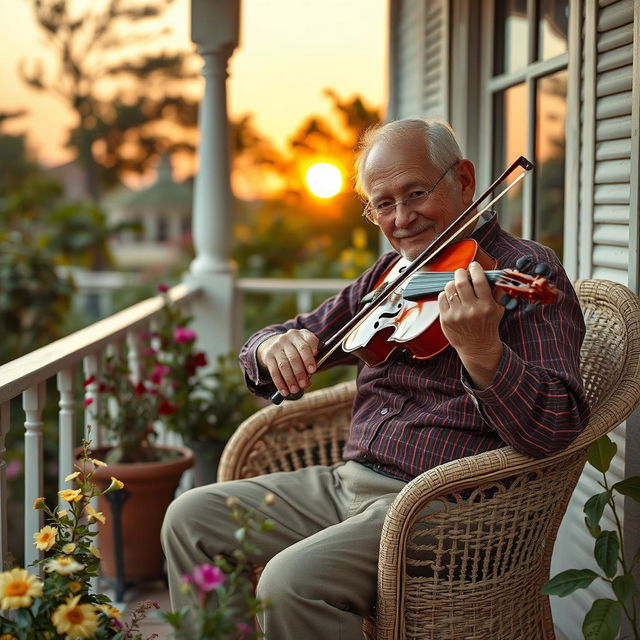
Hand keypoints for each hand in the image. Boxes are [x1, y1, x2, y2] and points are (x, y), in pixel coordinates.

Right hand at [256, 329, 318, 396]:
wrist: (275, 343)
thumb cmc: (297, 350)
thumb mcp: (306, 350)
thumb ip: (310, 361)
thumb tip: (308, 380)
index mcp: (301, 335)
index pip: (306, 343)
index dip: (309, 357)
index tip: (313, 370)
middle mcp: (288, 338)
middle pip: (294, 357)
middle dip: (300, 373)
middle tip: (304, 384)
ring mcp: (276, 346)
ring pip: (284, 365)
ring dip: (290, 379)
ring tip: (295, 390)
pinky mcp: (268, 355)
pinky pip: (274, 371)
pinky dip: (280, 383)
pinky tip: (284, 391)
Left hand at [438, 261, 504, 388]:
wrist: (477, 347)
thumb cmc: (488, 325)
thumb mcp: (499, 309)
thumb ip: (498, 291)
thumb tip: (501, 273)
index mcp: (486, 305)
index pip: (479, 281)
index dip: (475, 269)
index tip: (474, 265)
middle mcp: (471, 310)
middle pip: (461, 282)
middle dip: (460, 273)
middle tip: (462, 272)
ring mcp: (457, 315)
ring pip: (449, 288)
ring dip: (452, 283)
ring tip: (456, 285)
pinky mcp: (446, 319)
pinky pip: (441, 297)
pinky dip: (445, 293)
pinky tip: (451, 296)